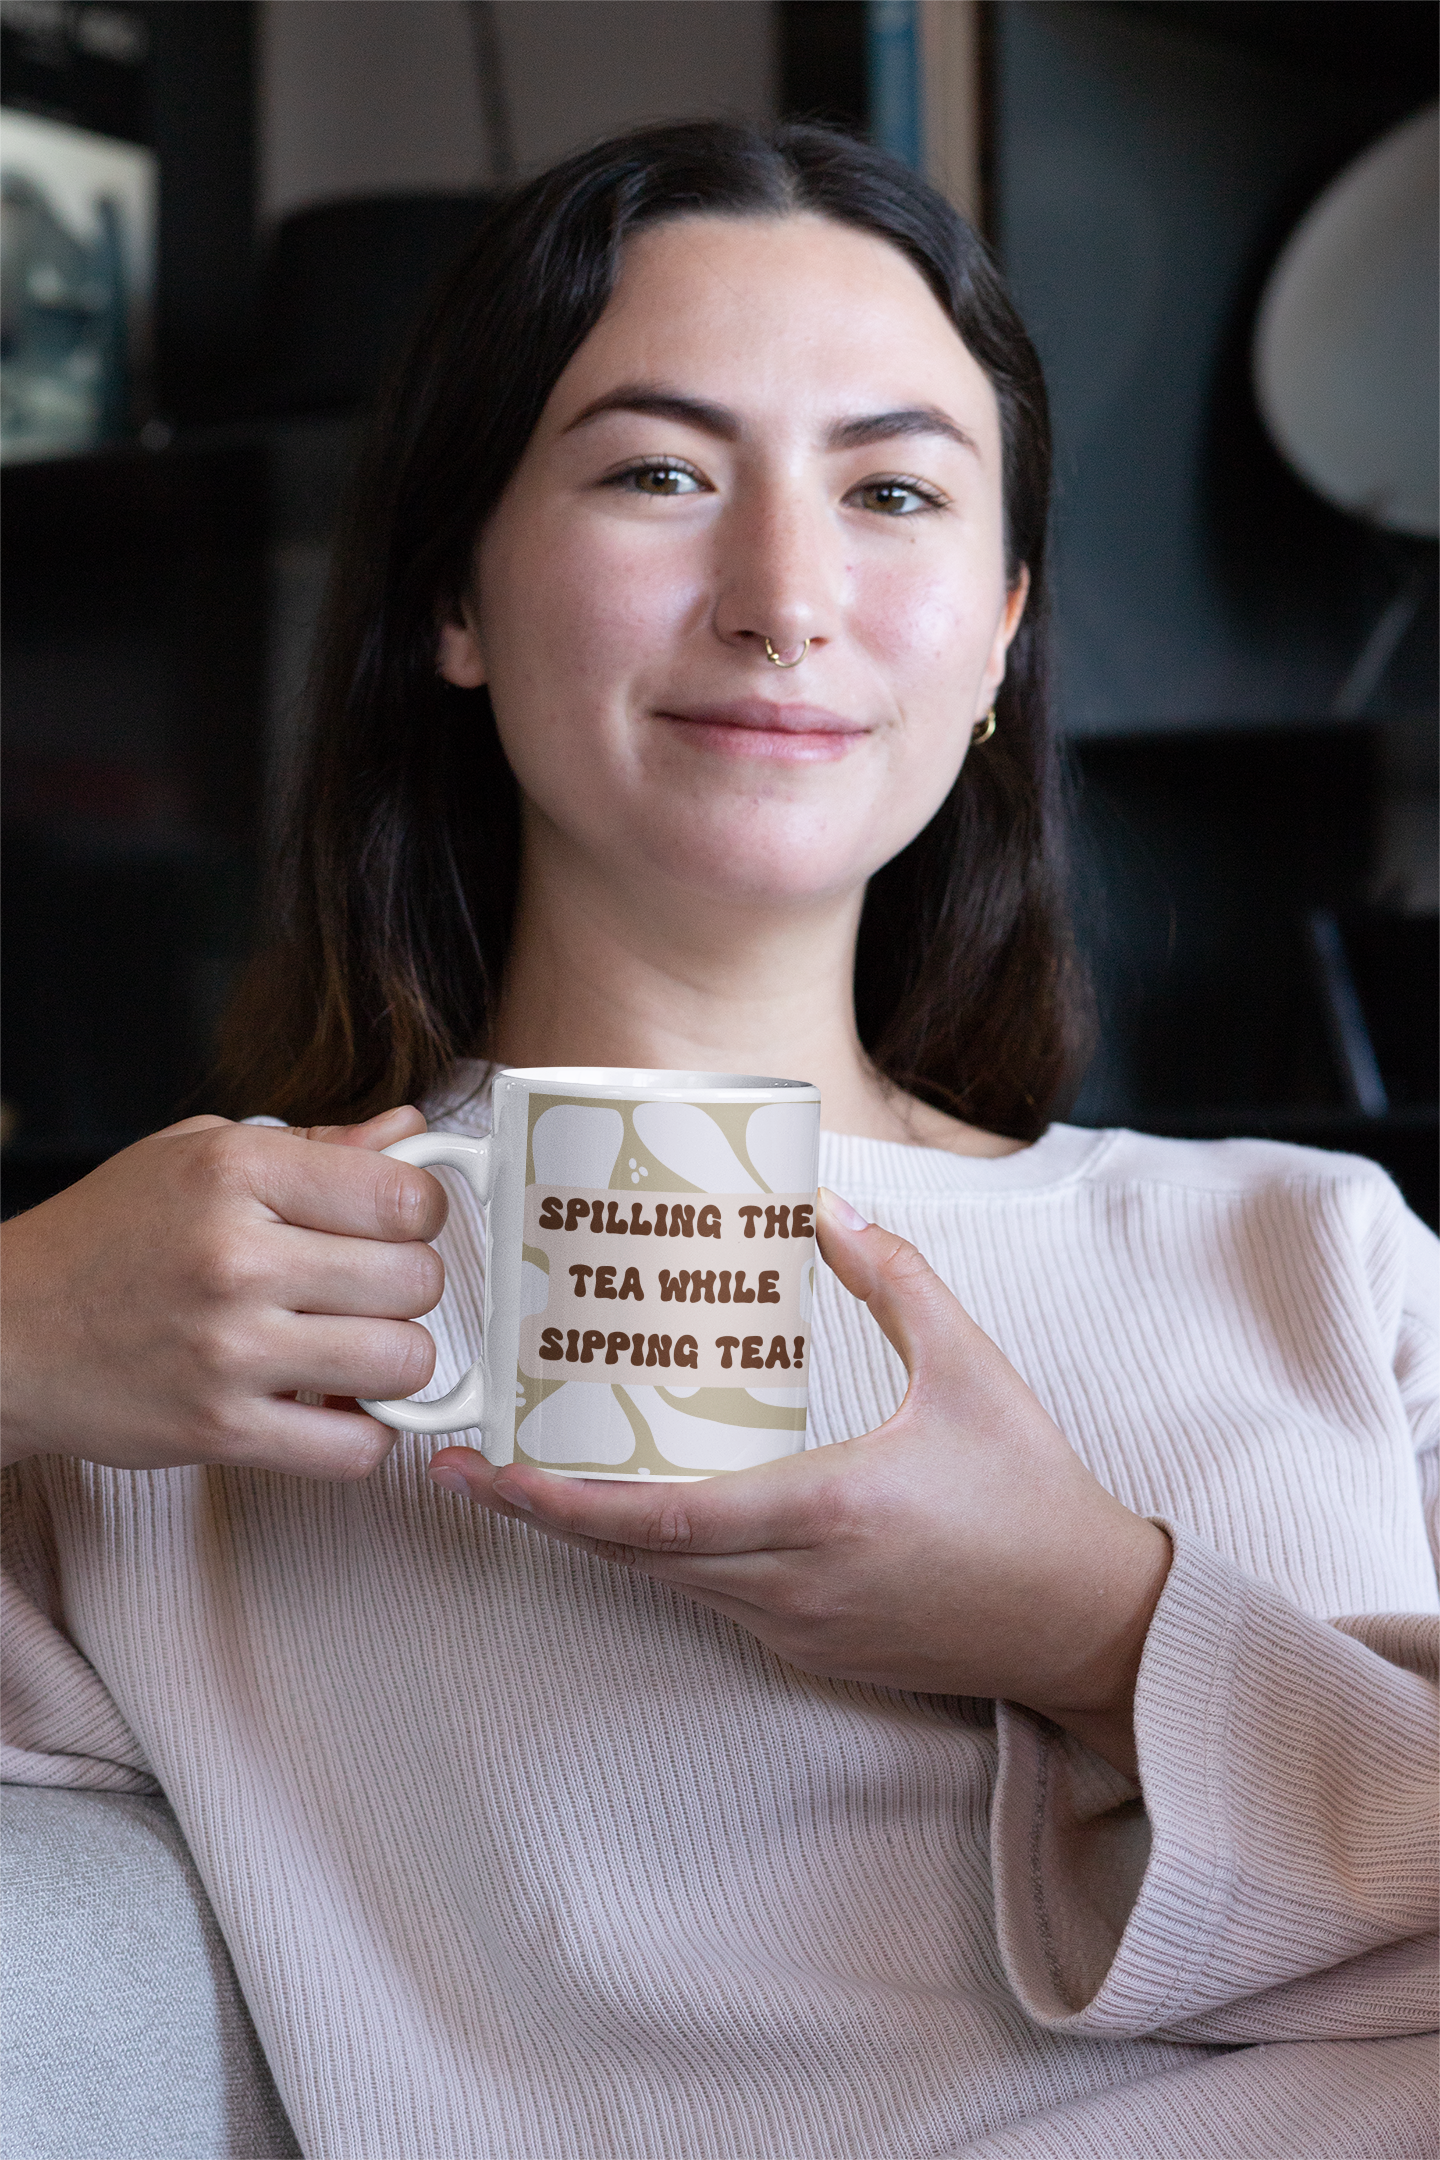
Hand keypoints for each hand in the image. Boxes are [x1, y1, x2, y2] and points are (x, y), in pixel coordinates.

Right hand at [0, 1106, 448, 1479]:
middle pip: (417, 1280)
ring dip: (392, 1363)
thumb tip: (412, 1131)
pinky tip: (328, 1406)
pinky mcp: (220, 1431)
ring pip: (404, 1363)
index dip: (419, 1215)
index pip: (404, 1195)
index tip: (393, 1228)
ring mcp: (229, 1350)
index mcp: (235, 1172)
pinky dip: (362, 1435)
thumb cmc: (108, 1236)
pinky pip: (356, 1449)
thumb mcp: (198, 1155)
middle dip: (407, 1289)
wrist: (6, 1333)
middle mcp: (235, 1257)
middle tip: (363, 1292)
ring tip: (348, 1348)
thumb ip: (316, 1147)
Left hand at [429, 1188, 1170, 1775]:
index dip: (554, 1502)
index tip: (481, 1471)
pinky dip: (654, 1558)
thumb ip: (894, 1279)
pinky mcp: (810, 1648)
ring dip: (592, 1538)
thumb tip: (823, 1207)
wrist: (1087, 1621)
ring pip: (662, 1585)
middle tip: (464, 1470)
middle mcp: (793, 1583)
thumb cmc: (1034, 1493)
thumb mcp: (972, 1366)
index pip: (656, 1517)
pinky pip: (706, 1600)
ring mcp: (797, 1627)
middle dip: (537, 1519)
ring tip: (529, 1477)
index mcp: (825, 1510)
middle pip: (631, 1558)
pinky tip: (630, 1511)